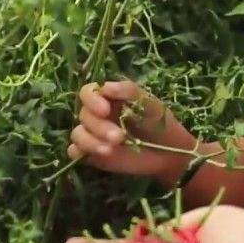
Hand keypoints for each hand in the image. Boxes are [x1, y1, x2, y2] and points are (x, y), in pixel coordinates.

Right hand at [68, 80, 186, 176]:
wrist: (169, 152)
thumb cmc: (159, 123)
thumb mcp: (149, 102)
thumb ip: (128, 91)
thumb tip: (105, 87)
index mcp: (108, 99)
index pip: (87, 93)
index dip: (92, 100)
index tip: (105, 110)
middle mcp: (97, 115)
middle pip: (83, 115)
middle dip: (99, 127)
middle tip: (119, 137)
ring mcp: (93, 135)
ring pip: (78, 134)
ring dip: (91, 142)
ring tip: (111, 149)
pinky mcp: (93, 154)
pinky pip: (75, 152)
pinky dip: (82, 152)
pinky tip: (99, 154)